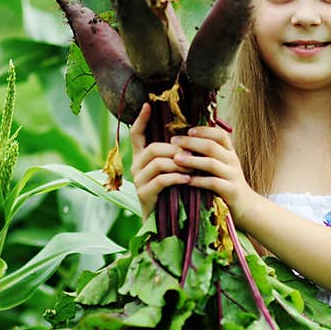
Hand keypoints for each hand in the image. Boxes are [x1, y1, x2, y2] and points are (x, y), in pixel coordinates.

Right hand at [129, 103, 192, 219]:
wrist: (168, 224)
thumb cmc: (174, 193)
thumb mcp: (174, 171)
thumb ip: (176, 155)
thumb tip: (190, 136)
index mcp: (142, 158)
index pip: (136, 134)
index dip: (141, 119)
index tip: (148, 104)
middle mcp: (136, 167)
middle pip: (153, 148)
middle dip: (175, 149)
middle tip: (193, 154)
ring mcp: (138, 181)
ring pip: (157, 162)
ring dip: (179, 164)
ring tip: (194, 168)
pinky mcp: (144, 194)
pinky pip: (161, 180)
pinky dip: (177, 178)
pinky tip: (189, 180)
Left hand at [169, 124, 253, 221]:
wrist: (246, 206)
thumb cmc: (226, 184)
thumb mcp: (221, 166)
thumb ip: (209, 155)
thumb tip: (183, 143)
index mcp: (230, 152)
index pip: (220, 135)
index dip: (204, 130)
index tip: (188, 130)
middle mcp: (233, 161)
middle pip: (212, 146)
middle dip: (191, 142)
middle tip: (173, 141)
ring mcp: (233, 175)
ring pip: (211, 163)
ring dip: (192, 160)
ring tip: (175, 159)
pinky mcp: (231, 191)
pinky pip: (213, 183)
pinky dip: (198, 181)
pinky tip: (185, 180)